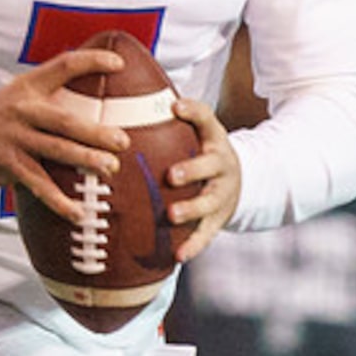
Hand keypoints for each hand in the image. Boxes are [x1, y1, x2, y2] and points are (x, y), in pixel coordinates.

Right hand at [0, 46, 130, 220]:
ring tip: (110, 168)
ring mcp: (15, 138)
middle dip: (94, 132)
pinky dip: (58, 200)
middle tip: (122, 141)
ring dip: (84, 160)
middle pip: (64, 120)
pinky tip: (78, 212)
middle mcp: (23, 111)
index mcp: (31, 87)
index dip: (91, 61)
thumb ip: (57, 88)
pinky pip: (38, 184)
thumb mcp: (24, 91)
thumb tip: (106, 86)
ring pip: (54, 150)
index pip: (63, 66)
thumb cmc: (5, 114)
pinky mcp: (9, 164)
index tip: (119, 63)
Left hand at [163, 95, 242, 260]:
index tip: (175, 107)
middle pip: (210, 165)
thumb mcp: (193, 134)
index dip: (193, 112)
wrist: (237, 181)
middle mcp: (221, 165)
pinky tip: (178, 256)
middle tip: (171, 175)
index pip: (207, 120)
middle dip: (191, 169)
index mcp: (213, 140)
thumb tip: (117, 99)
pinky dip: (193, 245)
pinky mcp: (219, 219)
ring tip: (171, 214)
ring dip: (191, 209)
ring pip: (208, 201)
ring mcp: (222, 193)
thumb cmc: (198, 153)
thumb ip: (166, 122)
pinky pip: (205, 234)